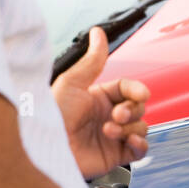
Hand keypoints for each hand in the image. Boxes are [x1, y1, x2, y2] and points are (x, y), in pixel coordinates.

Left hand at [51, 26, 148, 179]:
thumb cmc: (53, 115)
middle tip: (116, 115)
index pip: (128, 89)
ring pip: (141, 127)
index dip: (137, 90)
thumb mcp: (72, 83)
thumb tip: (98, 32)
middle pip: (138, 107)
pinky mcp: (115, 155)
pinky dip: (139, 145)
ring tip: (108, 131)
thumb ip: (92, 60)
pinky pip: (140, 150)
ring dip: (131, 128)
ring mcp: (113, 136)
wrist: (47, 149)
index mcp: (99, 97)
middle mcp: (108, 115)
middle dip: (132, 110)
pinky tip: (129, 141)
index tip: (141, 93)